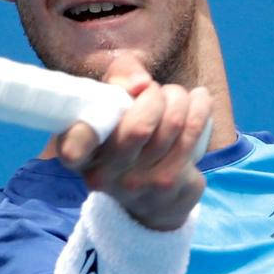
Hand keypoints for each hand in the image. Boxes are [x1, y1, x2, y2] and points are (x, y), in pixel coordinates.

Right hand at [58, 54, 211, 230]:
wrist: (151, 196)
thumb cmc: (125, 132)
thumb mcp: (112, 100)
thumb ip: (119, 77)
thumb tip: (141, 84)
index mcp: (78, 153)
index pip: (73, 150)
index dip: (76, 144)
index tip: (74, 149)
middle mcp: (104, 175)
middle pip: (139, 128)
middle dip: (156, 96)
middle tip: (157, 92)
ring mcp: (138, 186)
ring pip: (172, 125)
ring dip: (179, 99)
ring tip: (177, 96)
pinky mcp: (169, 187)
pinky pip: (193, 134)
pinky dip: (200, 108)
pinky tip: (199, 100)